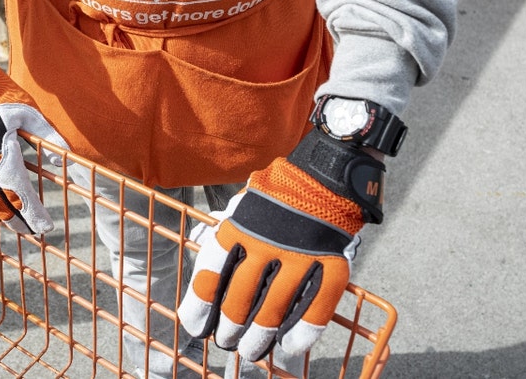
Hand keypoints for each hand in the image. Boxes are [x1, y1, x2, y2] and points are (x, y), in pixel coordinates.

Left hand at [178, 131, 384, 361]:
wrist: (324, 175)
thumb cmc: (275, 195)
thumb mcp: (241, 205)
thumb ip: (226, 233)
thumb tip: (202, 255)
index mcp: (237, 227)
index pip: (210, 274)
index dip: (200, 306)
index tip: (196, 326)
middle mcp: (264, 243)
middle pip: (239, 299)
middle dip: (229, 327)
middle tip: (226, 341)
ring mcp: (299, 255)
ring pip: (273, 310)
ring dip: (259, 337)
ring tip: (251, 351)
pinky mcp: (330, 263)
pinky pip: (316, 307)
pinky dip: (302, 332)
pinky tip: (289, 347)